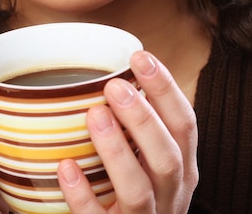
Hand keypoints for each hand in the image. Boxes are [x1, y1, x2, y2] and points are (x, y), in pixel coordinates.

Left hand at [57, 50, 198, 213]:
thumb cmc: (133, 194)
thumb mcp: (148, 163)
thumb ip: (139, 130)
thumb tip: (115, 74)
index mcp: (180, 170)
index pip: (185, 125)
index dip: (166, 90)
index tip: (141, 56)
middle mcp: (170, 196)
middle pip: (167, 157)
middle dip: (144, 119)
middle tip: (114, 86)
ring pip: (138, 190)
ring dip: (118, 151)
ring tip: (95, 115)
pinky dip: (83, 195)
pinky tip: (66, 167)